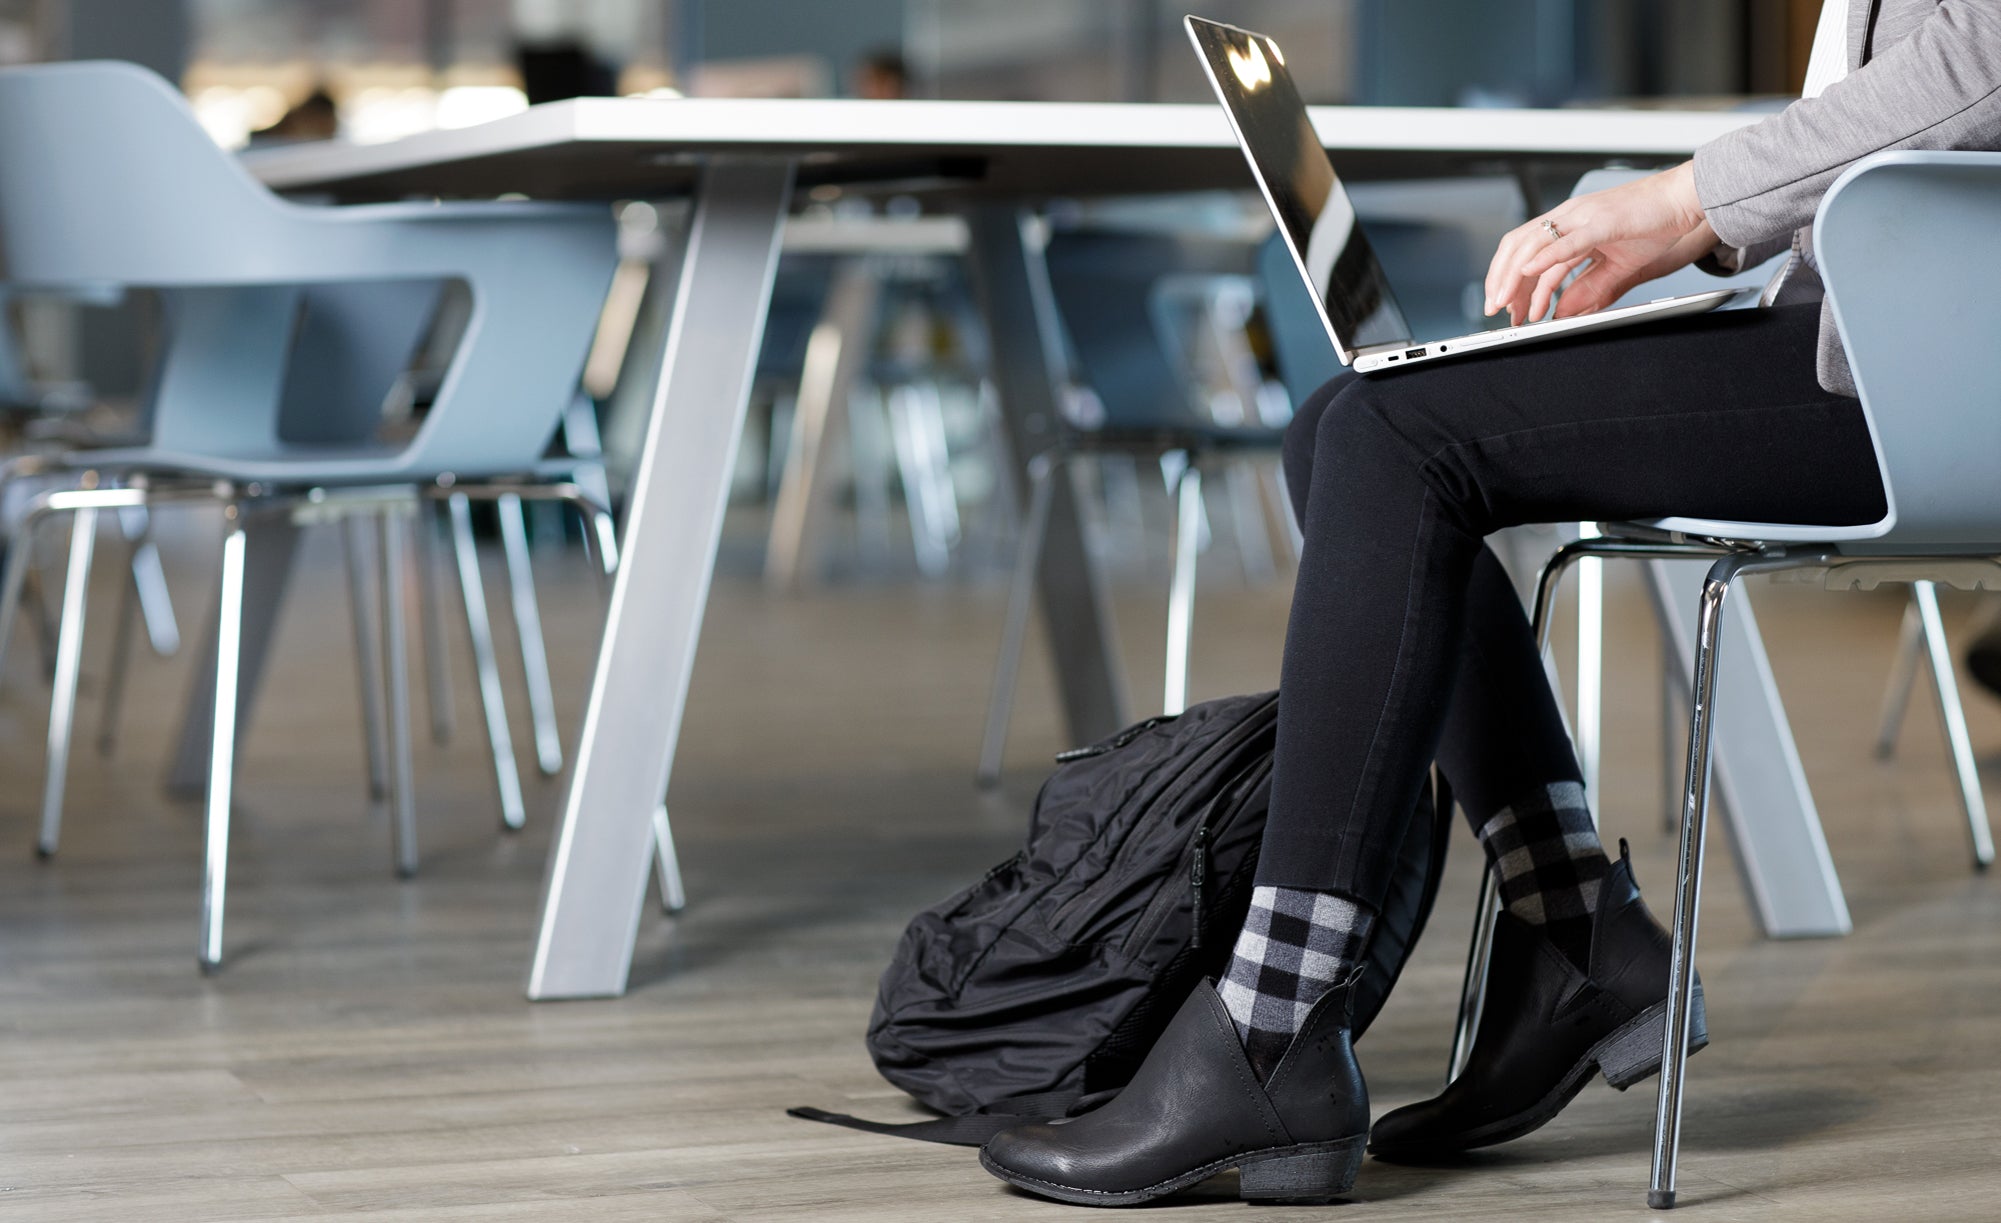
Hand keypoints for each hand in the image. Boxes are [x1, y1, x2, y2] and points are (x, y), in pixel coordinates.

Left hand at [1483, 162, 1715, 325]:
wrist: (1684, 198)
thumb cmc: (1654, 223)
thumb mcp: (1616, 264)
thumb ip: (1589, 288)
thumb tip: (1562, 311)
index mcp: (1569, 223)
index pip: (1524, 248)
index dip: (1506, 277)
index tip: (1503, 305)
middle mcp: (1569, 216)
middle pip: (1519, 246)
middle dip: (1501, 281)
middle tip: (1497, 311)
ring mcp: (1583, 216)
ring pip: (1535, 245)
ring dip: (1517, 278)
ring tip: (1512, 306)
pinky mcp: (1602, 222)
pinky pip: (1568, 241)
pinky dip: (1545, 258)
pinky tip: (1530, 272)